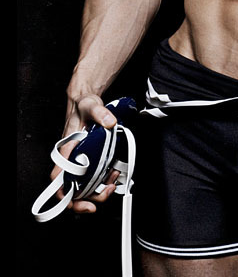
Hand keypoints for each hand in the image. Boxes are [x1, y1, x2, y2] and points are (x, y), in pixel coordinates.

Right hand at [51, 93, 118, 213]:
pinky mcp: (90, 161)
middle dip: (87, 198)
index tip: (77, 201)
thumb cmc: (83, 107)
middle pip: (72, 189)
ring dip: (99, 189)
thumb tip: (109, 121)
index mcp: (66, 150)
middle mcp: (71, 159)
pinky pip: (94, 177)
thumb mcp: (91, 106)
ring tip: (112, 181)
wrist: (87, 103)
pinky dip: (104, 180)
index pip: (58, 178)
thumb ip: (100, 113)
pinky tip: (113, 173)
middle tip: (103, 195)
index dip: (64, 195)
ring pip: (85, 187)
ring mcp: (80, 162)